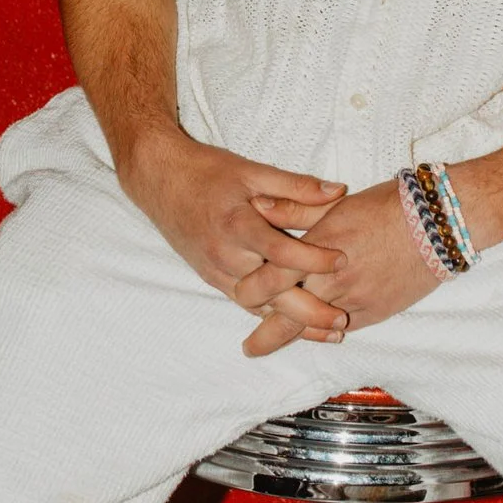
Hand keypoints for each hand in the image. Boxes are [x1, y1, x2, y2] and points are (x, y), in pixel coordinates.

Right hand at [121, 127, 351, 349]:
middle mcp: (225, 254)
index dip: (313, 260)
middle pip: (271, 293)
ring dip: (293, 322)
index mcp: (237, 224)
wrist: (159, 179)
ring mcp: (217, 271)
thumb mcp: (252, 170)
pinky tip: (296, 324)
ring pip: (259, 307)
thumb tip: (338, 191)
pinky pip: (245, 303)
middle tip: (342, 320)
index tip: (343, 260)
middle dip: (308, 311)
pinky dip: (271, 315)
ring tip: (328, 332)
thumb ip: (296, 185)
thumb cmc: (207, 171)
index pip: (280, 252)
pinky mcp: (212, 278)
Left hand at [233, 178, 438, 359]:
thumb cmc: (386, 206)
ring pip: (314, 329)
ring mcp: (356, 301)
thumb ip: (293, 209)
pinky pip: (343, 328)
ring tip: (274, 346)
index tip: (240, 296)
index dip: (249, 292)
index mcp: (317, 248)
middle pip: (287, 318)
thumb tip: (257, 205)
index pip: (271, 279)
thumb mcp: (334, 204)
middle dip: (264, 337)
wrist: (436, 224)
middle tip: (250, 348)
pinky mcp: (376, 313)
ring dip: (293, 337)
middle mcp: (333, 280)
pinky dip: (327, 331)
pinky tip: (316, 334)